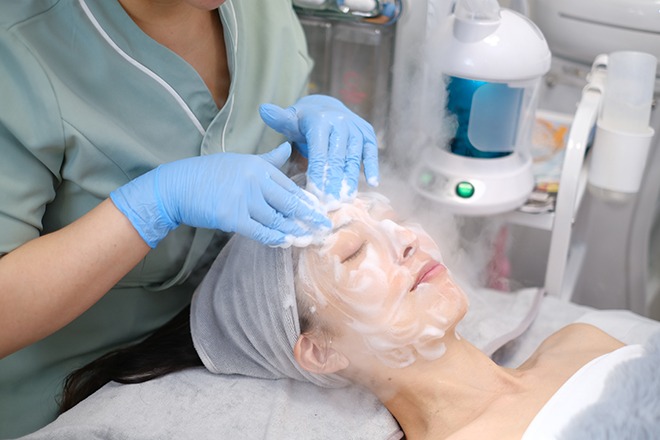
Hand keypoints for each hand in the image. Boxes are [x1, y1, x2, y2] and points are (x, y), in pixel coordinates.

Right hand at [110, 143, 329, 247]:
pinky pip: (259, 230)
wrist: (178, 186)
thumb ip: (269, 159)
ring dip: (295, 232)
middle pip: (289, 203)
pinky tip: (285, 243)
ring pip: (277, 219)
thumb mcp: (242, 161)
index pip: (291, 186)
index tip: (323, 213)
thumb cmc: (211, 174)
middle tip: (326, 230)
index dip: (309, 202)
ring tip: (309, 240)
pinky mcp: (231, 216)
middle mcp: (254, 180)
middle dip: (310, 218)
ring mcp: (243, 198)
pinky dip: (274, 238)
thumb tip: (288, 147)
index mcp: (259, 166)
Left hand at [259, 95, 378, 203]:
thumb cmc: (303, 122)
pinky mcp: (368, 134)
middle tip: (329, 204)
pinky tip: (373, 183)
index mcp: (320, 121)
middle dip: (333, 182)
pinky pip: (371, 152)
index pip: (319, 152)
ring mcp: (356, 128)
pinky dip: (373, 167)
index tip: (314, 195)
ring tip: (345, 199)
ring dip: (351, 180)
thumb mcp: (289, 120)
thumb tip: (263, 110)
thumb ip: (278, 119)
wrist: (326, 108)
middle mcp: (341, 122)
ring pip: (353, 158)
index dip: (318, 175)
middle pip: (337, 158)